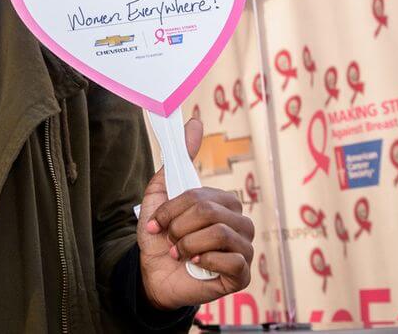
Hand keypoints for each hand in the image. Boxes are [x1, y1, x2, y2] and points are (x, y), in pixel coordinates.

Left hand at [137, 116, 254, 309]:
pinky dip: (203, 261)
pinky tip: (196, 265)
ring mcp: (245, 249)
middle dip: (178, 227)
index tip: (157, 222)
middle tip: (170, 239)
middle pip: (209, 212)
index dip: (173, 209)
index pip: (200, 196)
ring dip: (188, 244)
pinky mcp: (243, 274)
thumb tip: (196, 122)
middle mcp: (240, 223)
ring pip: (219, 233)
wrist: (153, 275)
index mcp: (223, 203)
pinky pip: (229, 260)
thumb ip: (177, 161)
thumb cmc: (161, 237)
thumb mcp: (159, 196)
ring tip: (180, 252)